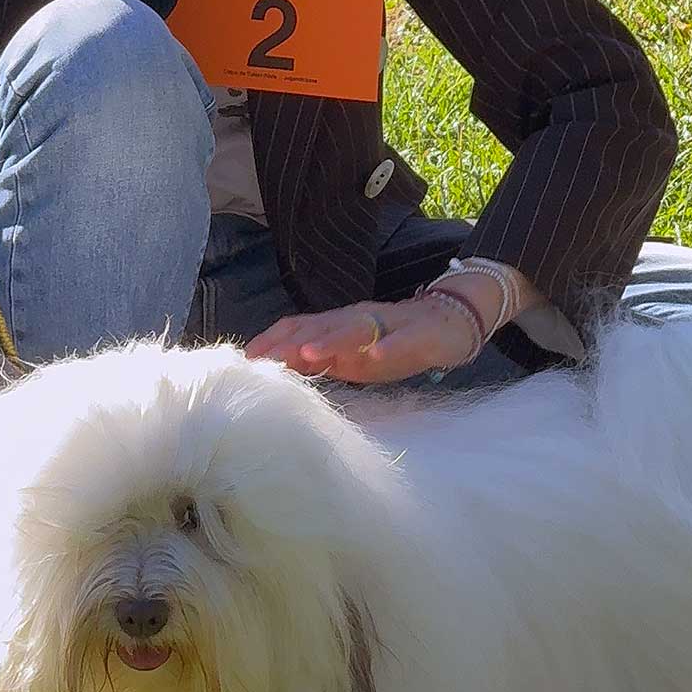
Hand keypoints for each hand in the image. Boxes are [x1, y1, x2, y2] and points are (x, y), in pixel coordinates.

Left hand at [245, 296, 478, 384]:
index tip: (244, 360)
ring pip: (355, 328)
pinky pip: (402, 340)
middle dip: (290, 343)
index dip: (272, 341)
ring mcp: (387, 325)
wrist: (447, 324)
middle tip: (265, 361)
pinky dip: (389, 347)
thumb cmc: (392, 344)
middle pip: (319, 326)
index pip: (298, 327)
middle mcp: (357, 319)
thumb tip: (277, 372)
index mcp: (337, 326)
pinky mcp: (418, 335)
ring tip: (309, 354)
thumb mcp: (350, 358)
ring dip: (331, 341)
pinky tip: (377, 357)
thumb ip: (317, 362)